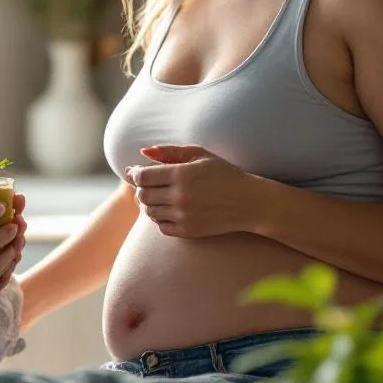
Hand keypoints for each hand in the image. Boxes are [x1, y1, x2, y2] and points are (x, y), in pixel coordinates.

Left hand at [125, 145, 256, 238]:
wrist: (248, 202)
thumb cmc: (223, 174)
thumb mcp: (199, 155)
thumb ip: (169, 151)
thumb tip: (142, 152)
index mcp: (181, 174)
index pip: (142, 177)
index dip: (134, 173)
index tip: (136, 171)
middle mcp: (180, 197)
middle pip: (142, 195)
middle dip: (141, 188)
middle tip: (148, 183)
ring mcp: (184, 216)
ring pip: (149, 211)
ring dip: (149, 203)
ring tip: (159, 195)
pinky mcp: (188, 231)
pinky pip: (161, 226)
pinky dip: (160, 218)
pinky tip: (169, 209)